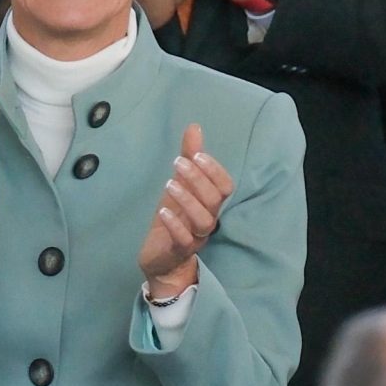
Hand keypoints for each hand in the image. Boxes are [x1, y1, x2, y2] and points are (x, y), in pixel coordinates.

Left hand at [138, 124, 233, 295]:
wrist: (160, 258)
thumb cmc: (174, 218)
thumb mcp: (179, 184)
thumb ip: (188, 157)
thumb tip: (194, 126)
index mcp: (210, 203)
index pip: (225, 185)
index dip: (214, 169)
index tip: (196, 154)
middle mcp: (207, 219)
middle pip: (215, 199)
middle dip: (198, 178)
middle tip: (178, 163)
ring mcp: (195, 236)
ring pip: (203, 220)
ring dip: (187, 199)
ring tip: (169, 184)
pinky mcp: (179, 250)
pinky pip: (184, 240)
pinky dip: (175, 224)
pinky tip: (163, 212)